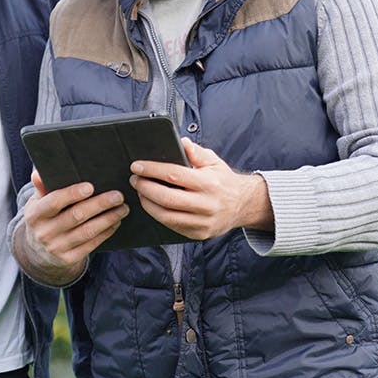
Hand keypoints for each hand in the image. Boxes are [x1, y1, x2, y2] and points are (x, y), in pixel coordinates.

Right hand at [14, 170, 128, 284]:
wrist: (38, 251)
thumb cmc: (43, 217)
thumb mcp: (37, 203)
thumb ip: (41, 187)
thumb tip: (38, 174)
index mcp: (35, 214)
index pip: (54, 202)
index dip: (72, 194)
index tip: (91, 186)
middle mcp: (44, 232)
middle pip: (76, 216)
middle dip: (100, 204)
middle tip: (118, 196)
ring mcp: (57, 248)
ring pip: (87, 231)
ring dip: (108, 219)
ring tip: (123, 208)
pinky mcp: (69, 259)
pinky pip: (91, 244)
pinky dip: (106, 232)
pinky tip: (116, 222)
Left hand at [129, 138, 273, 239]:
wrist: (243, 205)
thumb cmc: (224, 181)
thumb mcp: (214, 162)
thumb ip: (196, 152)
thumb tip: (181, 142)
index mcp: (209, 183)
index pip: (174, 175)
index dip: (152, 170)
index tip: (137, 166)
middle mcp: (207, 204)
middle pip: (167, 198)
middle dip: (145, 188)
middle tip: (135, 179)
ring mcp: (203, 222)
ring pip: (167, 216)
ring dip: (148, 204)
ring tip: (140, 192)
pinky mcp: (199, 234)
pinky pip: (173, 226)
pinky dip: (158, 215)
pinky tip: (152, 205)